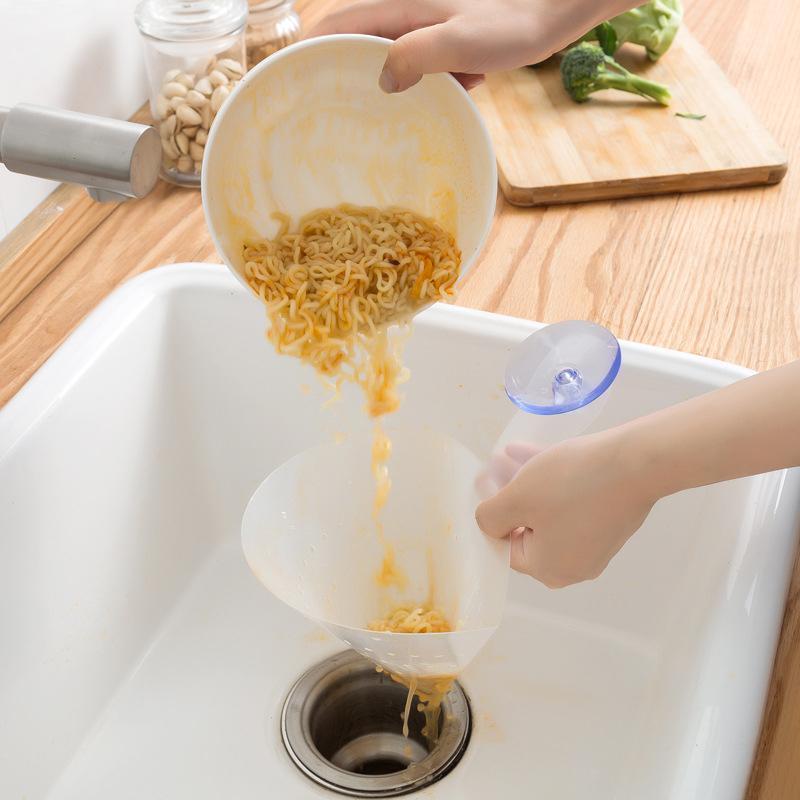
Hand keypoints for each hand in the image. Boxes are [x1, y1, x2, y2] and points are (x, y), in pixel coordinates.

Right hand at [309, 0, 634, 91]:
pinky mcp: (450, 40)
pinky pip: (421, 63)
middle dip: (342, 68)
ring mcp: (430, 27)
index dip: (313, 46)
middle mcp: (410, 14)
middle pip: (362, 40)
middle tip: (324, 105)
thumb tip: (382, 80)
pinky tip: (425, 103)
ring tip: (365, 115)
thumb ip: (415, 57)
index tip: (291, 72)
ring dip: (382, 80)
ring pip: (392, 54)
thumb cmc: (511, 23)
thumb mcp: (458, 43)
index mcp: (402, 8)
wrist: (556, 10)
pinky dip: (419, 81)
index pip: (342, 24)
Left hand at [476, 431, 654, 587]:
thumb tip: (487, 525)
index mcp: (549, 569)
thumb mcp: (516, 499)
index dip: (490, 515)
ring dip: (525, 483)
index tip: (480, 488)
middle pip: (527, 528)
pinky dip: (550, 479)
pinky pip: (570, 501)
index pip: (506, 548)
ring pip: (548, 510)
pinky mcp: (609, 518)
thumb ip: (490, 517)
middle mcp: (574, 564)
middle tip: (491, 469)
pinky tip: (529, 450)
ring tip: (505, 455)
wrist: (637, 462)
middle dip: (507, 495)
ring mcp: (595, 542)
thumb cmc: (570, 485)